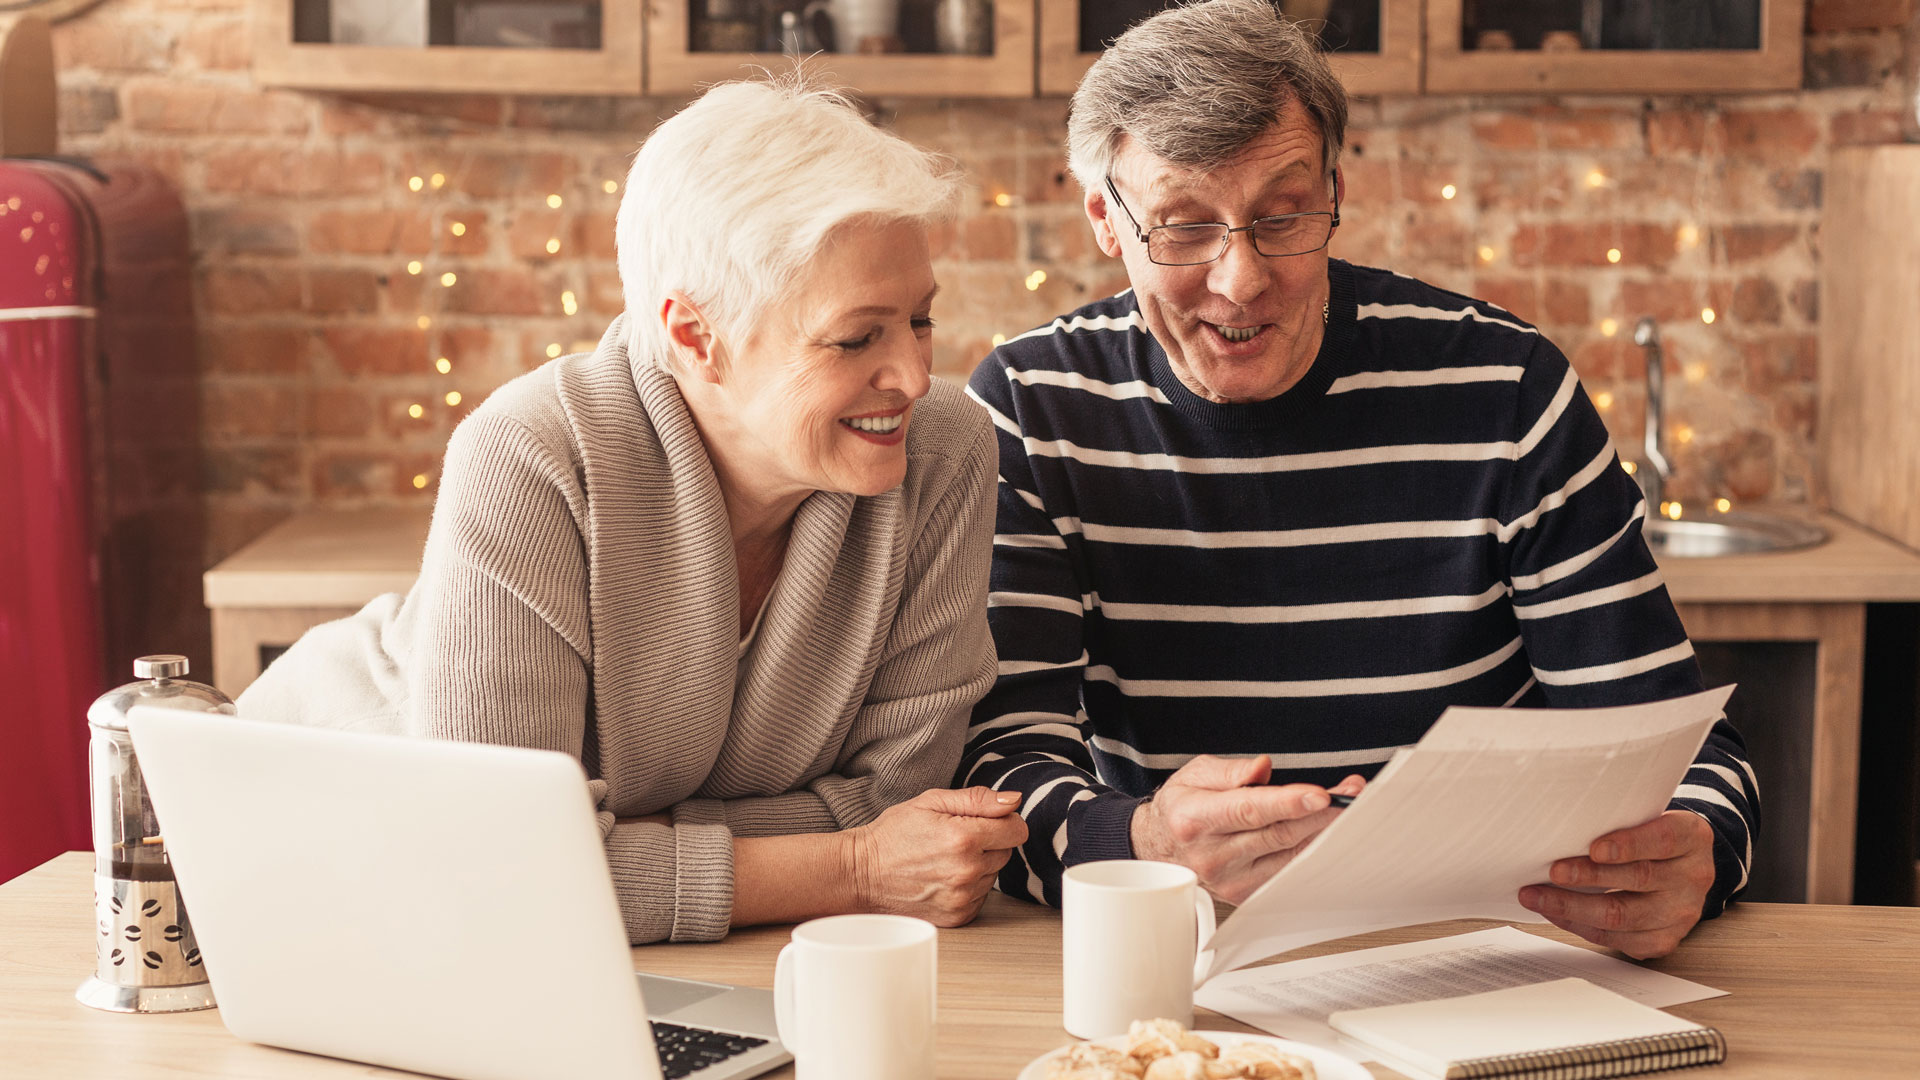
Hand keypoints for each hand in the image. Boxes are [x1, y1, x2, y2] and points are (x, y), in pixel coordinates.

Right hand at [850, 787, 1028, 927]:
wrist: (862, 874)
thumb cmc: (894, 834)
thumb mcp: (932, 801)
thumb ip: (978, 799)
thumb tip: (1014, 800)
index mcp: (964, 838)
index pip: (1018, 830)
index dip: (1003, 821)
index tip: (982, 820)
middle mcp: (967, 871)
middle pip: (1008, 852)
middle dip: (989, 842)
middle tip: (956, 838)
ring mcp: (963, 898)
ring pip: (994, 874)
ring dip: (979, 865)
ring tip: (945, 858)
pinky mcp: (958, 916)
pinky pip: (981, 896)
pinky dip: (969, 886)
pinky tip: (943, 877)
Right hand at [1130, 756, 1363, 903]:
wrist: (1160, 848)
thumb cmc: (1182, 808)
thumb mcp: (1195, 774)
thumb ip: (1231, 770)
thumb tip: (1263, 767)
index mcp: (1196, 820)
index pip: (1250, 811)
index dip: (1288, 802)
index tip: (1321, 794)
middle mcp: (1213, 855)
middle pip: (1279, 833)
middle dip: (1320, 811)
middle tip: (1351, 792)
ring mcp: (1230, 880)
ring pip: (1290, 854)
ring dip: (1323, 830)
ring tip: (1347, 805)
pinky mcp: (1245, 893)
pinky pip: (1288, 870)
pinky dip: (1311, 850)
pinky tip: (1326, 831)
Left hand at [1518, 810, 1715, 958]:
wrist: (1682, 868)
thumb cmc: (1651, 837)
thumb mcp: (1647, 818)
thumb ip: (1618, 821)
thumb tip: (1561, 828)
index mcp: (1692, 838)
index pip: (1663, 840)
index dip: (1628, 845)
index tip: (1594, 848)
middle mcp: (1693, 876)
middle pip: (1638, 878)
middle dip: (1589, 876)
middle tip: (1553, 871)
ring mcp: (1682, 913)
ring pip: (1623, 916)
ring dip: (1572, 906)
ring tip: (1536, 896)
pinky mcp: (1663, 939)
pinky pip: (1617, 939)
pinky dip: (1579, 925)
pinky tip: (1556, 913)